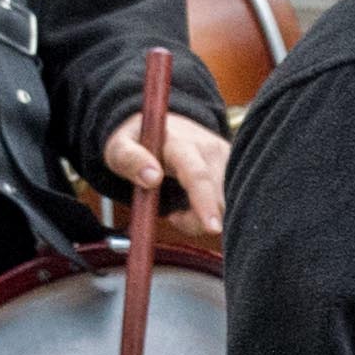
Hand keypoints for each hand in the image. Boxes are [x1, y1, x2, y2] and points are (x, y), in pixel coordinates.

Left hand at [104, 108, 226, 243]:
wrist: (162, 126)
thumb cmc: (138, 141)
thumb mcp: (120, 147)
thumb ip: (130, 159)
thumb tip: (152, 177)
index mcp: (181, 144)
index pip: (197, 176)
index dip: (206, 203)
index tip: (212, 228)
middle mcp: (211, 149)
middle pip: (217, 198)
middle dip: (197, 221)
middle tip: (173, 216)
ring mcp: (226, 159)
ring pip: (226, 204)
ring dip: (201, 218)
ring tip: (180, 208)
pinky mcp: (234, 169)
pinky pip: (229, 202)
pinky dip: (210, 213)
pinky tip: (194, 204)